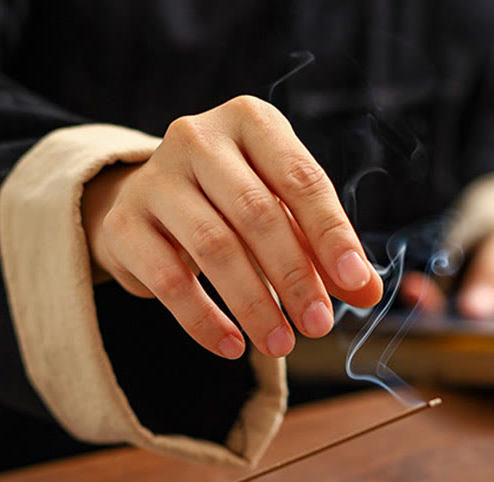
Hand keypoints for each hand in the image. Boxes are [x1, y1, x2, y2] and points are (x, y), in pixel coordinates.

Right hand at [82, 95, 381, 358]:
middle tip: (317, 326)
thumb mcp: (282, 213)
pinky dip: (204, 320)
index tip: (354, 283)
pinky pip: (168, 279)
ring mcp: (155, 178)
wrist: (148, 204)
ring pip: (214, 246)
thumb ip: (322, 249)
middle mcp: (199, 139)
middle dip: (295, 277)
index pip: (302, 180)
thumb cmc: (230, 204)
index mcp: (251, 123)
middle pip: (258, 214)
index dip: (331, 235)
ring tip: (280, 345)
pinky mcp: (125, 223)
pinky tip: (232, 346)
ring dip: (254, 304)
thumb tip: (369, 292)